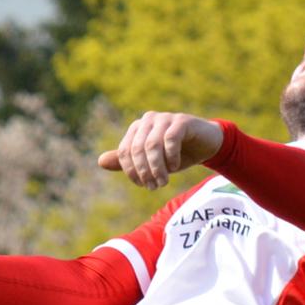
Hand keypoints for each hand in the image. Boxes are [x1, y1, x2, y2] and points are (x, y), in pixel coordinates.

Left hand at [98, 113, 223, 189]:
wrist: (205, 145)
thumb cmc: (175, 154)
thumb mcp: (149, 161)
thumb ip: (126, 162)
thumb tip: (99, 161)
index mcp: (137, 128)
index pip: (124, 152)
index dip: (131, 171)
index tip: (142, 185)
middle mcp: (148, 120)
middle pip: (137, 150)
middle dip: (144, 172)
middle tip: (153, 187)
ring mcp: (165, 118)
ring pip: (152, 145)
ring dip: (157, 168)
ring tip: (163, 182)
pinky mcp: (182, 120)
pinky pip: (170, 139)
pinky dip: (171, 157)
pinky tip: (175, 167)